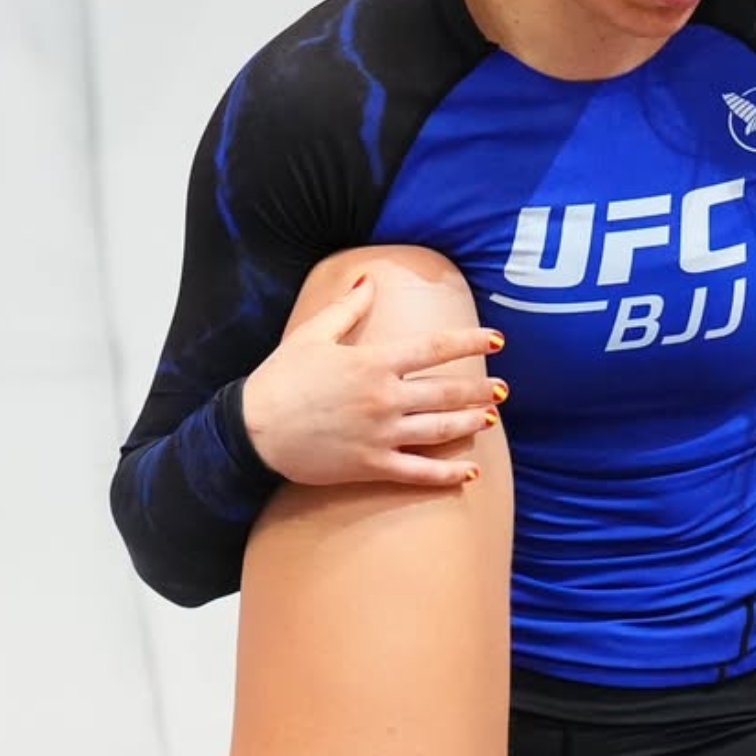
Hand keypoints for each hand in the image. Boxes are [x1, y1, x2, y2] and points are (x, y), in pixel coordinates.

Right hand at [243, 275, 508, 486]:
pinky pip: (419, 473)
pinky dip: (448, 476)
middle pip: (446, 392)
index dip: (470, 341)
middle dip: (480, 389)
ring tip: (491, 418)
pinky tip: (470, 474)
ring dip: (470, 423)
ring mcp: (380, 435)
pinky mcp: (371, 466)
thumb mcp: (312, 335)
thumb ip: (347, 308)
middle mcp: (384, 398)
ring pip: (440, 430)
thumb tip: (369, 280)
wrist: (251, 431)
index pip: (435, 348)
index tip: (498, 340)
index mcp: (373, 363)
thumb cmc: (280, 379)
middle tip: (503, 388)